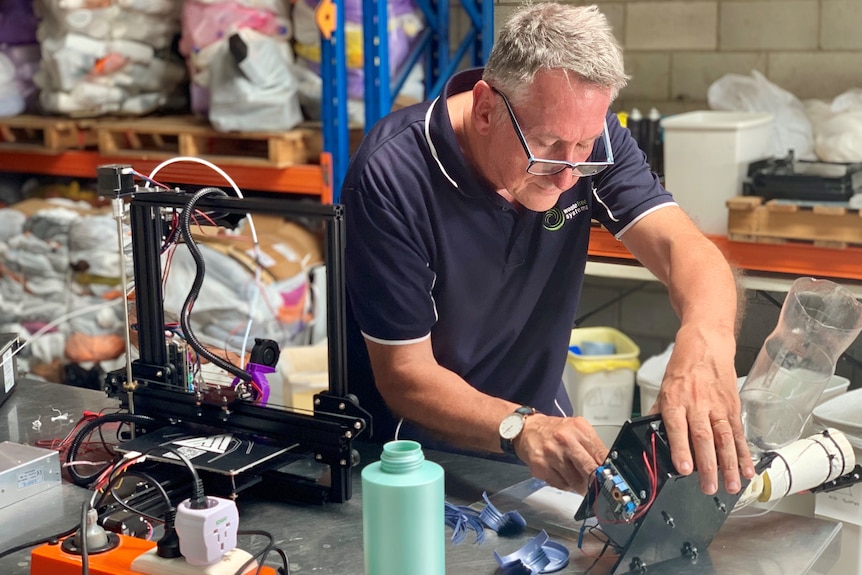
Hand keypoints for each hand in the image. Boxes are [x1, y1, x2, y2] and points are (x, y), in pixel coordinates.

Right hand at [513, 414, 607, 493]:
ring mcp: (551, 454)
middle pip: (589, 469)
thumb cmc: (554, 431)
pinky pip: (561, 484)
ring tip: (580, 481)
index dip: (607, 470)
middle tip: (599, 486)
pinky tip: (564, 476)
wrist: (527, 430)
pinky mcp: (541, 467)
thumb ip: (592, 446)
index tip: (611, 478)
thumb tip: (607, 467)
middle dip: (596, 481)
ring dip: (581, 486)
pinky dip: (566, 485)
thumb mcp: (577, 430)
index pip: (600, 454)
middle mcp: (564, 440)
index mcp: (577, 428)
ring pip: (576, 481)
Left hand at [650, 326, 754, 493]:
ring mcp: (717, 406)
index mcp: (676, 400)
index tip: (685, 469)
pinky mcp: (732, 407)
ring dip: (729, 465)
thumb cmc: (683, 367)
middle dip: (708, 465)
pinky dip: (744, 453)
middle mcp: (697, 404)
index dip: (681, 450)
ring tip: (731, 486)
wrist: (706, 345)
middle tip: (709, 487)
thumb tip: (647, 434)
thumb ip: (658, 413)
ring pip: (725, 438)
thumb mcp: (664, 388)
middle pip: (704, 438)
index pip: (677, 428)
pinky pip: (738, 433)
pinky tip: (747, 470)